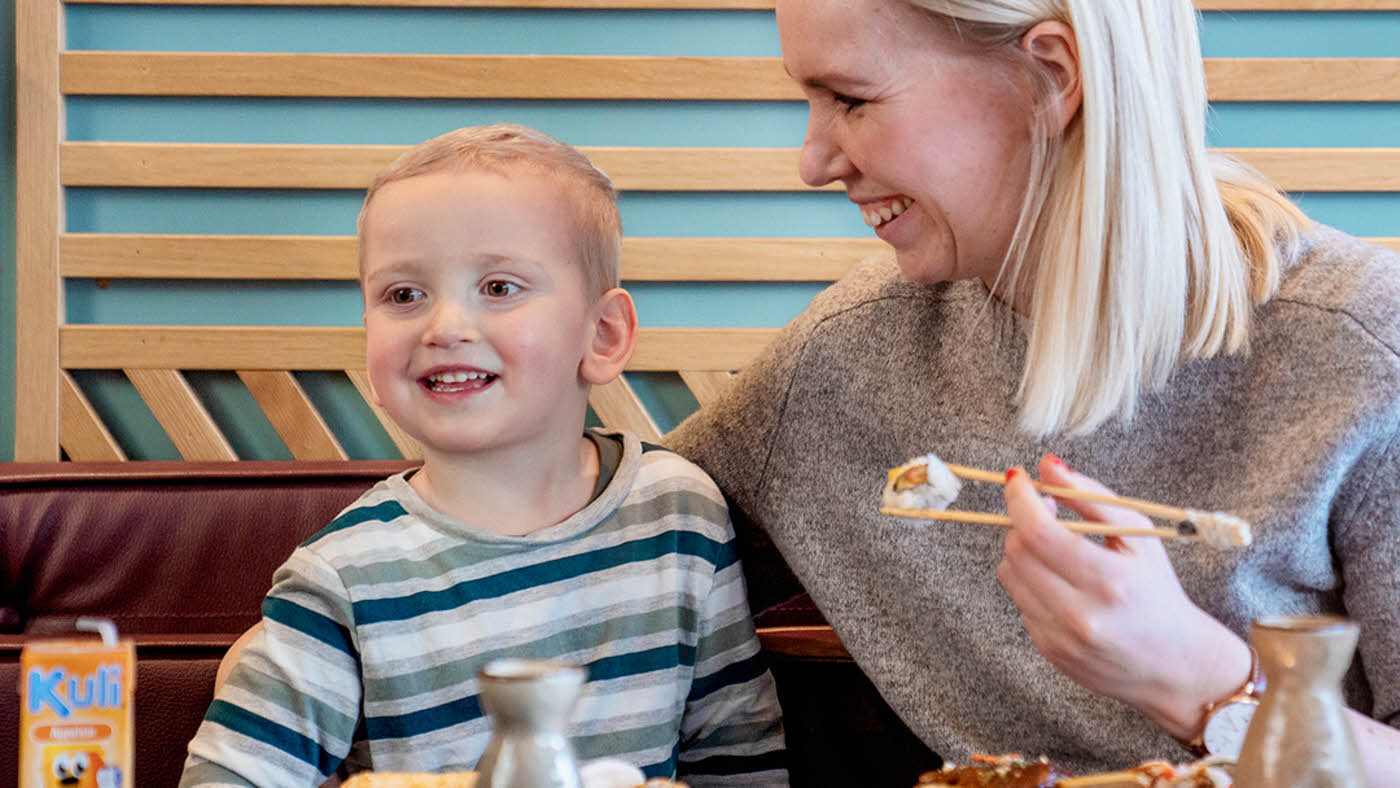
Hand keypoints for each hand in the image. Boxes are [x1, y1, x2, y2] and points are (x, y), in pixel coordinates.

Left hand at [997, 455, 1251, 739]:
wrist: (1175, 665)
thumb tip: (1047, 465)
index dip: (1019, 498)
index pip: (1038, 531)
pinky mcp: (1048, 650)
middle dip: (1022, 520)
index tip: (1018, 480)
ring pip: (1010, 573)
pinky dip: (1031, 581)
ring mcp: (1060, 637)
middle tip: (1046, 510)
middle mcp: (1080, 613)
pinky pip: (1019, 600)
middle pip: (1017, 550)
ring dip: (1023, 550)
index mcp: (1108, 580)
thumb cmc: (1158, 591)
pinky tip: (1062, 583)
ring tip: (1056, 548)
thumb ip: (1091, 496)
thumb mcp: (1138, 536)